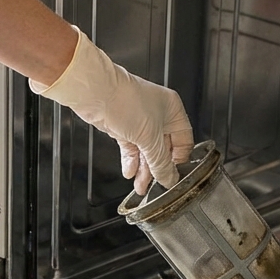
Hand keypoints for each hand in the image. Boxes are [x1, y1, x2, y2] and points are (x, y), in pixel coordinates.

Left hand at [30, 27, 193, 194]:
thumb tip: (168, 178)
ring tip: (140, 185)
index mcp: (172, 110)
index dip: (179, 159)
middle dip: (158, 167)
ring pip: (146, 150)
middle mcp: (158, 114)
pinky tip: (130, 172)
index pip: (184, 140)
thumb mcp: (150, 138)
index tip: (173, 175)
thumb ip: (160, 162)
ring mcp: (139, 120)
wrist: (96, 93)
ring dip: (143, 169)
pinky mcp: (122, 126)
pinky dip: (131, 161)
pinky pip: (131, 148)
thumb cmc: (125, 101)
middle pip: (163, 148)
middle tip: (156, 185)